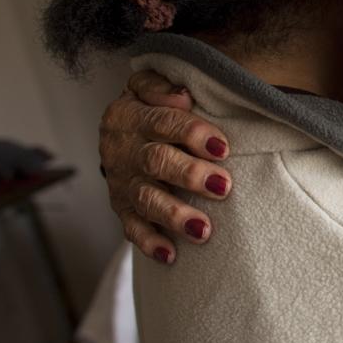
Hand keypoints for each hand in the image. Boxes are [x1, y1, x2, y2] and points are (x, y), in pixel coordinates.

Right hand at [99, 70, 232, 263]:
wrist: (120, 132)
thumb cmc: (153, 107)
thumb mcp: (149, 86)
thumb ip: (162, 86)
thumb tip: (182, 96)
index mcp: (131, 114)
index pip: (163, 121)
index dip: (193, 133)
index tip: (223, 147)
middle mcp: (123, 148)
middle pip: (156, 162)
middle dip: (190, 175)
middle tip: (223, 186)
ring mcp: (122, 181)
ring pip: (146, 199)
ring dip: (174, 215)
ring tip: (203, 229)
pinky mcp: (122, 208)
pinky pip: (132, 229)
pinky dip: (150, 243)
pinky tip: (171, 256)